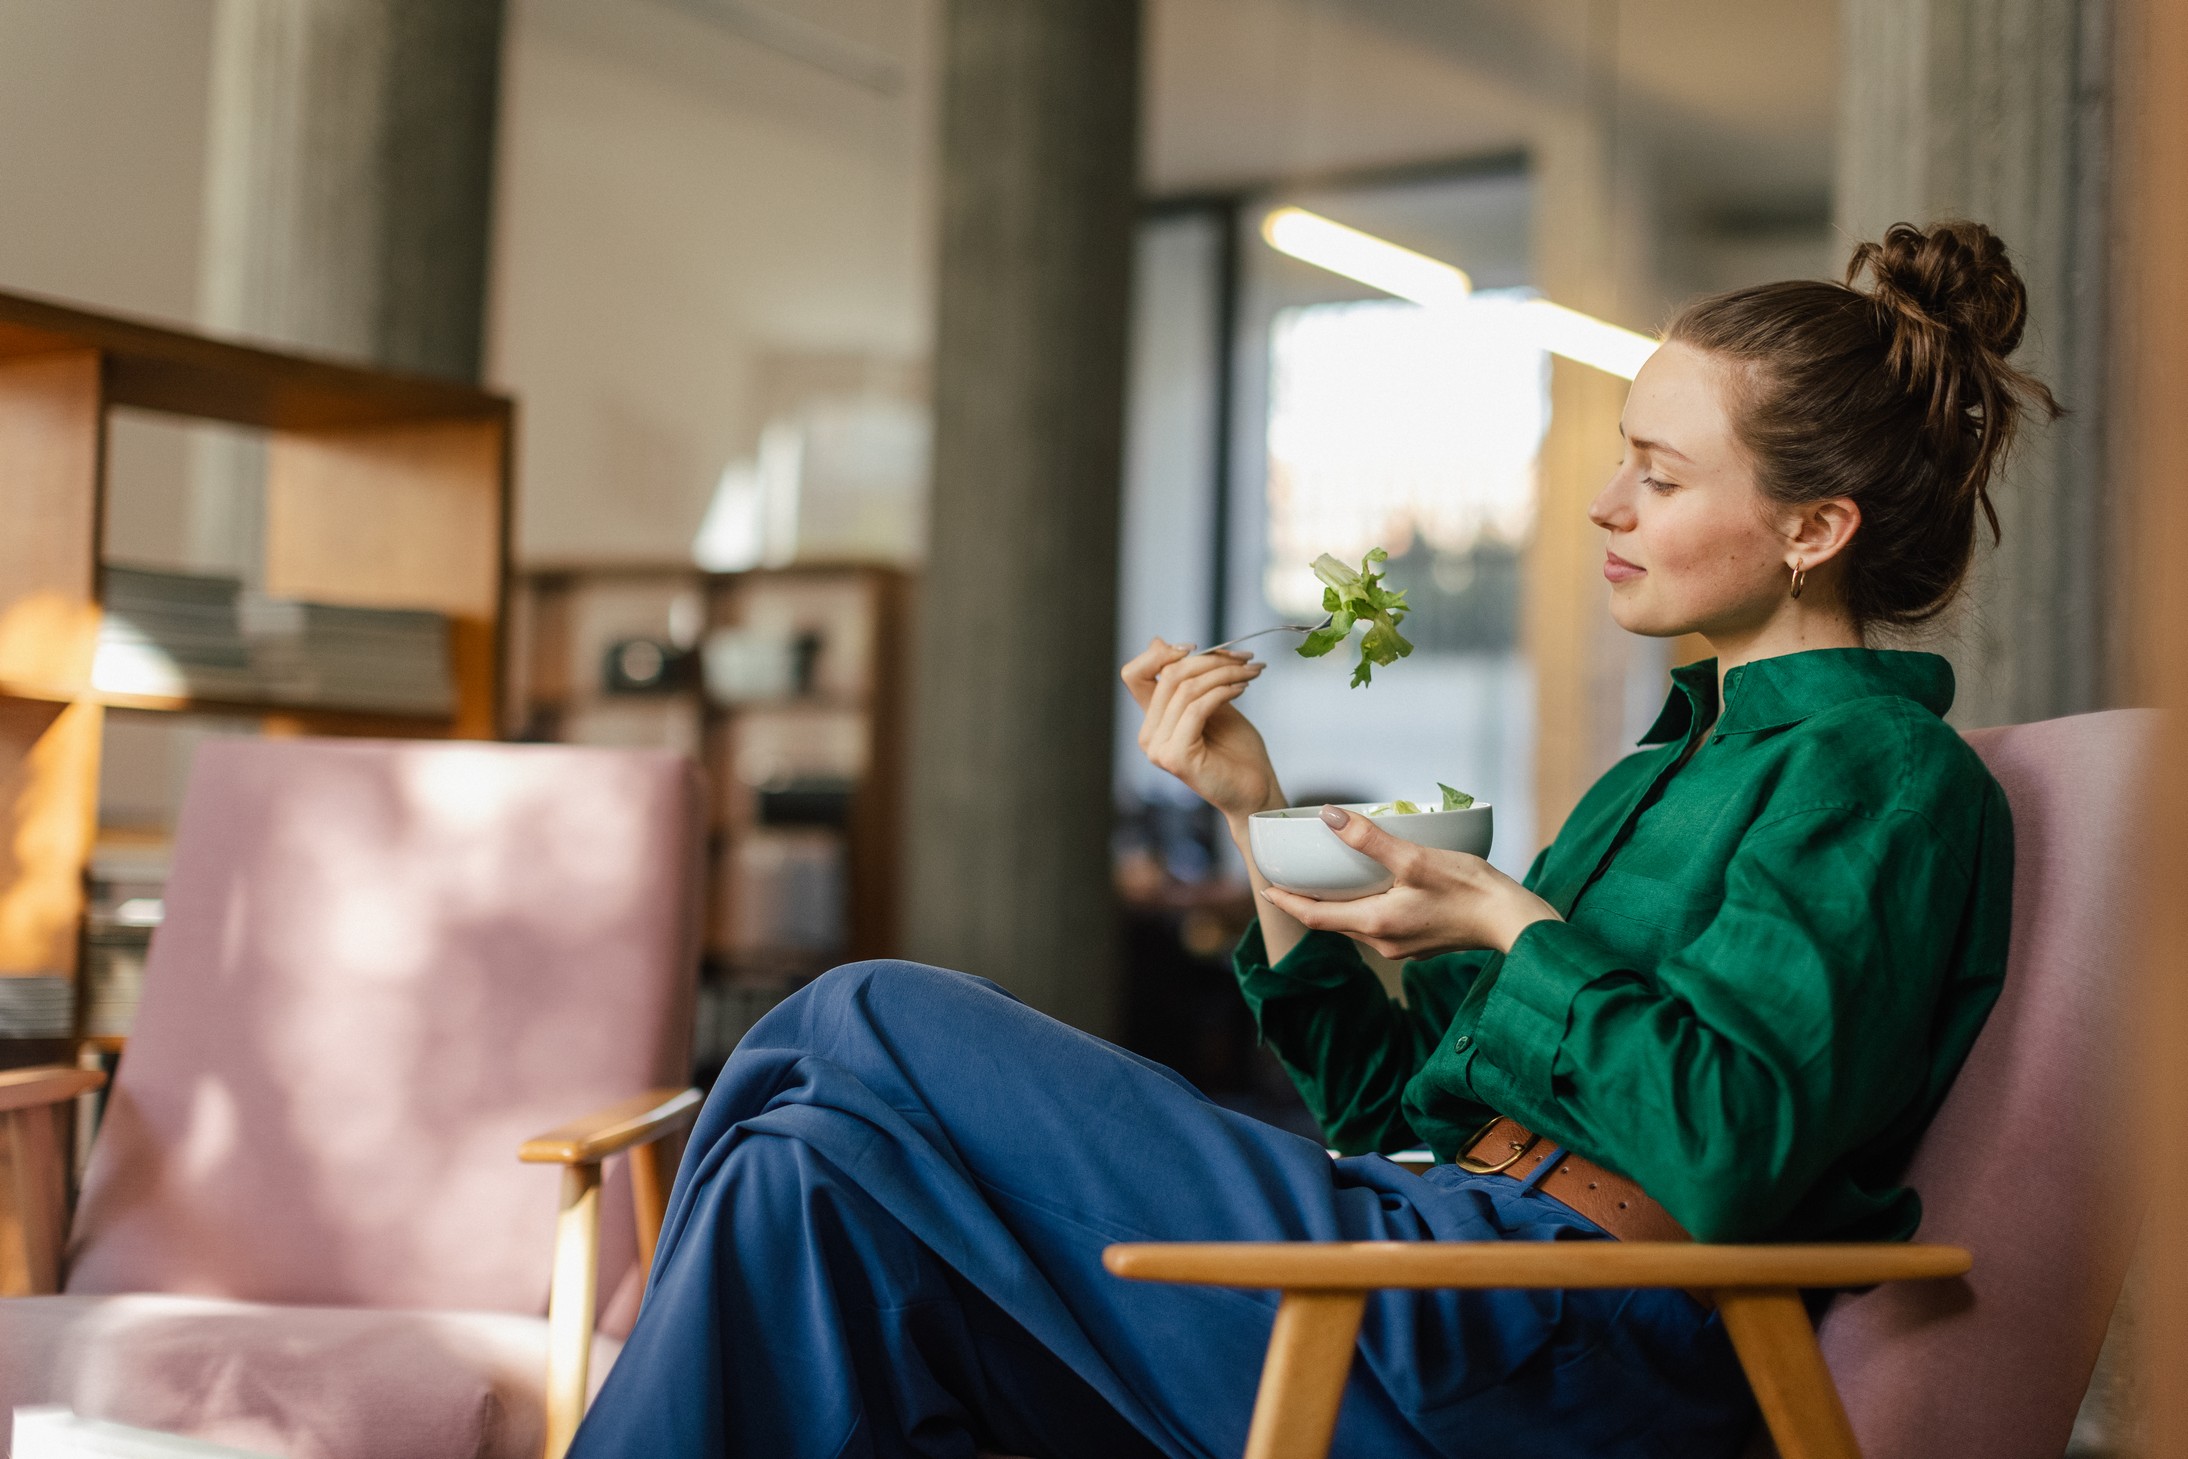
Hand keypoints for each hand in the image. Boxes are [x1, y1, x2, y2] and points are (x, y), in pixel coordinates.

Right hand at [1122, 637, 1284, 819]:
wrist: (1255, 791)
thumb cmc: (1236, 750)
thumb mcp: (1211, 703)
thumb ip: (1188, 679)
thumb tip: (1158, 641)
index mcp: (1152, 722)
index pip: (1135, 675)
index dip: (1160, 654)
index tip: (1198, 646)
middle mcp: (1149, 736)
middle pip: (1167, 676)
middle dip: (1209, 660)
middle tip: (1244, 658)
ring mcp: (1159, 748)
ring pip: (1185, 689)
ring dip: (1223, 673)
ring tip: (1250, 672)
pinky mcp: (1177, 757)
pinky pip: (1197, 708)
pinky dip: (1222, 691)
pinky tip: (1243, 688)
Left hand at [1259, 806, 1560, 958]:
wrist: (1514, 923)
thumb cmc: (1469, 890)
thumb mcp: (1415, 858)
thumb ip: (1369, 840)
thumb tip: (1328, 816)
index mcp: (1375, 924)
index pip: (1315, 917)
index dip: (1287, 902)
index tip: (1265, 888)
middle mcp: (1383, 942)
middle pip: (1332, 922)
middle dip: (1308, 902)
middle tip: (1288, 880)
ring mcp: (1403, 946)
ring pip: (1357, 924)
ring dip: (1338, 905)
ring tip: (1326, 880)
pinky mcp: (1422, 942)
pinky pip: (1380, 924)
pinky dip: (1365, 906)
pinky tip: (1373, 888)